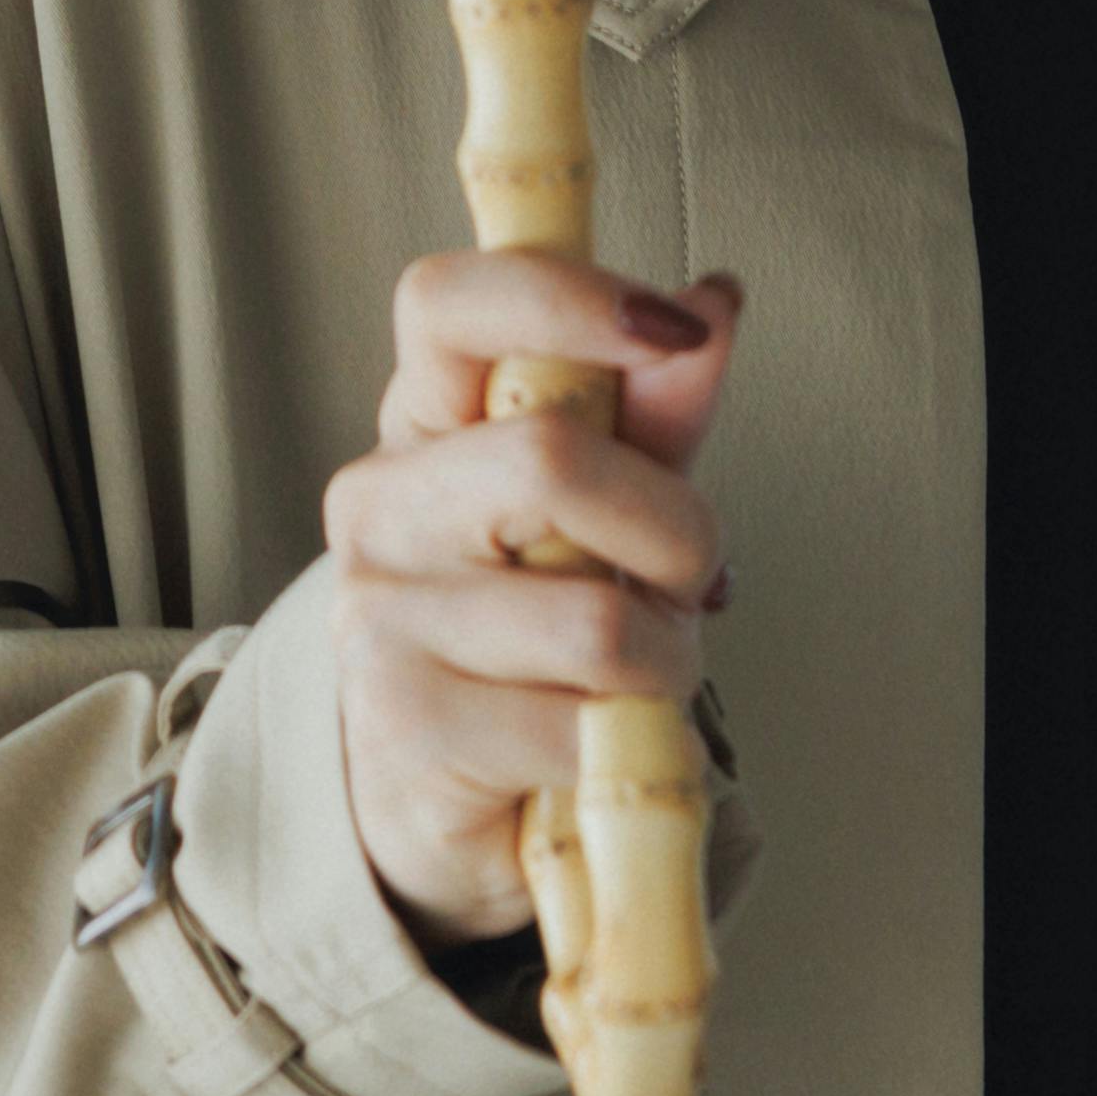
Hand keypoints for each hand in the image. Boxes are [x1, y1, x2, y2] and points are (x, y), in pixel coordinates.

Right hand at [324, 252, 741, 951]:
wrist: (448, 801)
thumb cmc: (535, 631)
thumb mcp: (604, 512)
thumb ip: (653, 414)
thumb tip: (716, 300)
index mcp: (421, 420)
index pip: (446, 304)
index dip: (564, 294)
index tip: (672, 326)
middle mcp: (380, 500)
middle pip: (550, 455)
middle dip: (673, 529)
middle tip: (688, 577)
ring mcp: (381, 613)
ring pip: (591, 616)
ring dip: (665, 661)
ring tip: (642, 678)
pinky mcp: (405, 725)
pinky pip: (576, 726)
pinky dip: (629, 744)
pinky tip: (600, 744)